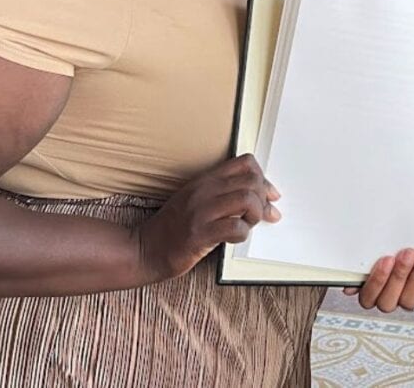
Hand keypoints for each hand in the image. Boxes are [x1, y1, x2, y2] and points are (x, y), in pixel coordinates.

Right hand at [133, 154, 279, 282]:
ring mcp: (200, 212)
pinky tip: (235, 237)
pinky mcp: (199, 235)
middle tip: (262, 214)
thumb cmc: (173, 228)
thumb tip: (262, 197)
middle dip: (264, 198)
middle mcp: (203, 191)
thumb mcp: (196, 200)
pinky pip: (235, 227)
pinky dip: (243, 233)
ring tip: (247, 224)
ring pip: (247, 200)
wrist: (144, 250)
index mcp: (204, 180)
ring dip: (256, 214)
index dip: (263, 178)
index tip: (268, 195)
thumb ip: (225, 194)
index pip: (245, 162)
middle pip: (251, 181)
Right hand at [343, 246, 413, 312]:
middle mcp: (389, 300)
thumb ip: (363, 263)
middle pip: (389, 301)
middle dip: (400, 275)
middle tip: (408, 253)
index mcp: (371, 292)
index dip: (377, 280)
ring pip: (410, 300)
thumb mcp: (377, 249)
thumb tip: (349, 283)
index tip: (386, 259)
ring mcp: (409, 301)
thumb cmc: (394, 246)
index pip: (367, 297)